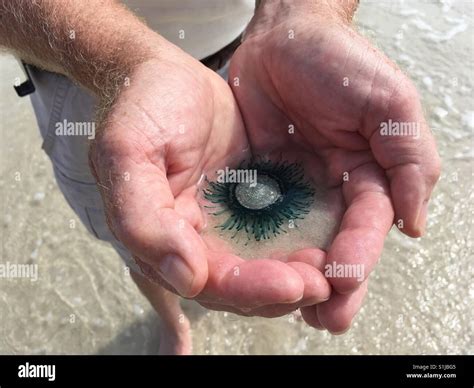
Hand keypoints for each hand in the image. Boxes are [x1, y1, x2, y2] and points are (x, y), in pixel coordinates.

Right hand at [89, 43, 330, 316]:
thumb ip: (143, 218)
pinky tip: (333, 243)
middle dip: (284, 289)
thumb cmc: (143, 106)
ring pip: (267, 267)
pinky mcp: (253, 203)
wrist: (166, 76)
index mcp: (164, 238)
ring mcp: (227, 223)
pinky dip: (306, 244)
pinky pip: (282, 233)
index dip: (249, 289)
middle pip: (244, 286)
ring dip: (301, 275)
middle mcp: (197, 240)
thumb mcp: (127, 151)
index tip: (291, 285)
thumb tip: (187, 279)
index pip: (208, 281)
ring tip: (337, 271)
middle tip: (325, 283)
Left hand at [229, 3, 439, 331]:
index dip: (357, 257)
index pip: (366, 228)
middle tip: (321, 318)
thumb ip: (408, 160)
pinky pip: (256, 219)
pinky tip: (245, 268)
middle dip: (328, 284)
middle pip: (333, 247)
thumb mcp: (389, 104)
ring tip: (282, 305)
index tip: (342, 282)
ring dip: (291, 275)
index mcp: (368, 177)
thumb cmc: (340, 62)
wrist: (284, 36)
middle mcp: (331, 191)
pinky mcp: (260, 182)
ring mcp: (294, 190)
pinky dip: (254, 246)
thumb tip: (413, 223)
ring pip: (295, 241)